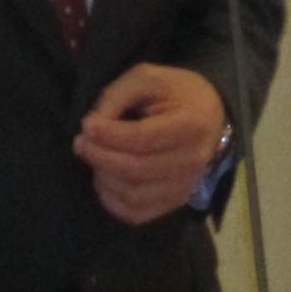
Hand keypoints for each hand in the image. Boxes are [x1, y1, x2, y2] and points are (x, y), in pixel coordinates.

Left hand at [72, 64, 225, 225]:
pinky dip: (112, 201)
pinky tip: (104, 178)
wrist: (209, 115)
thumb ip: (118, 95)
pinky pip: (137, 214)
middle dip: (99, 156)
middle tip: (80, 142)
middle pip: (136, 170)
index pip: (142, 139)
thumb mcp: (147, 78)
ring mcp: (186, 187)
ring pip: (134, 196)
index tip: (86, 124)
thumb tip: (93, 125)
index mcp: (190, 125)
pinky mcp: (175, 202)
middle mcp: (192, 162)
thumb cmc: (175, 92)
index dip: (109, 135)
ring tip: (94, 157)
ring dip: (104, 178)